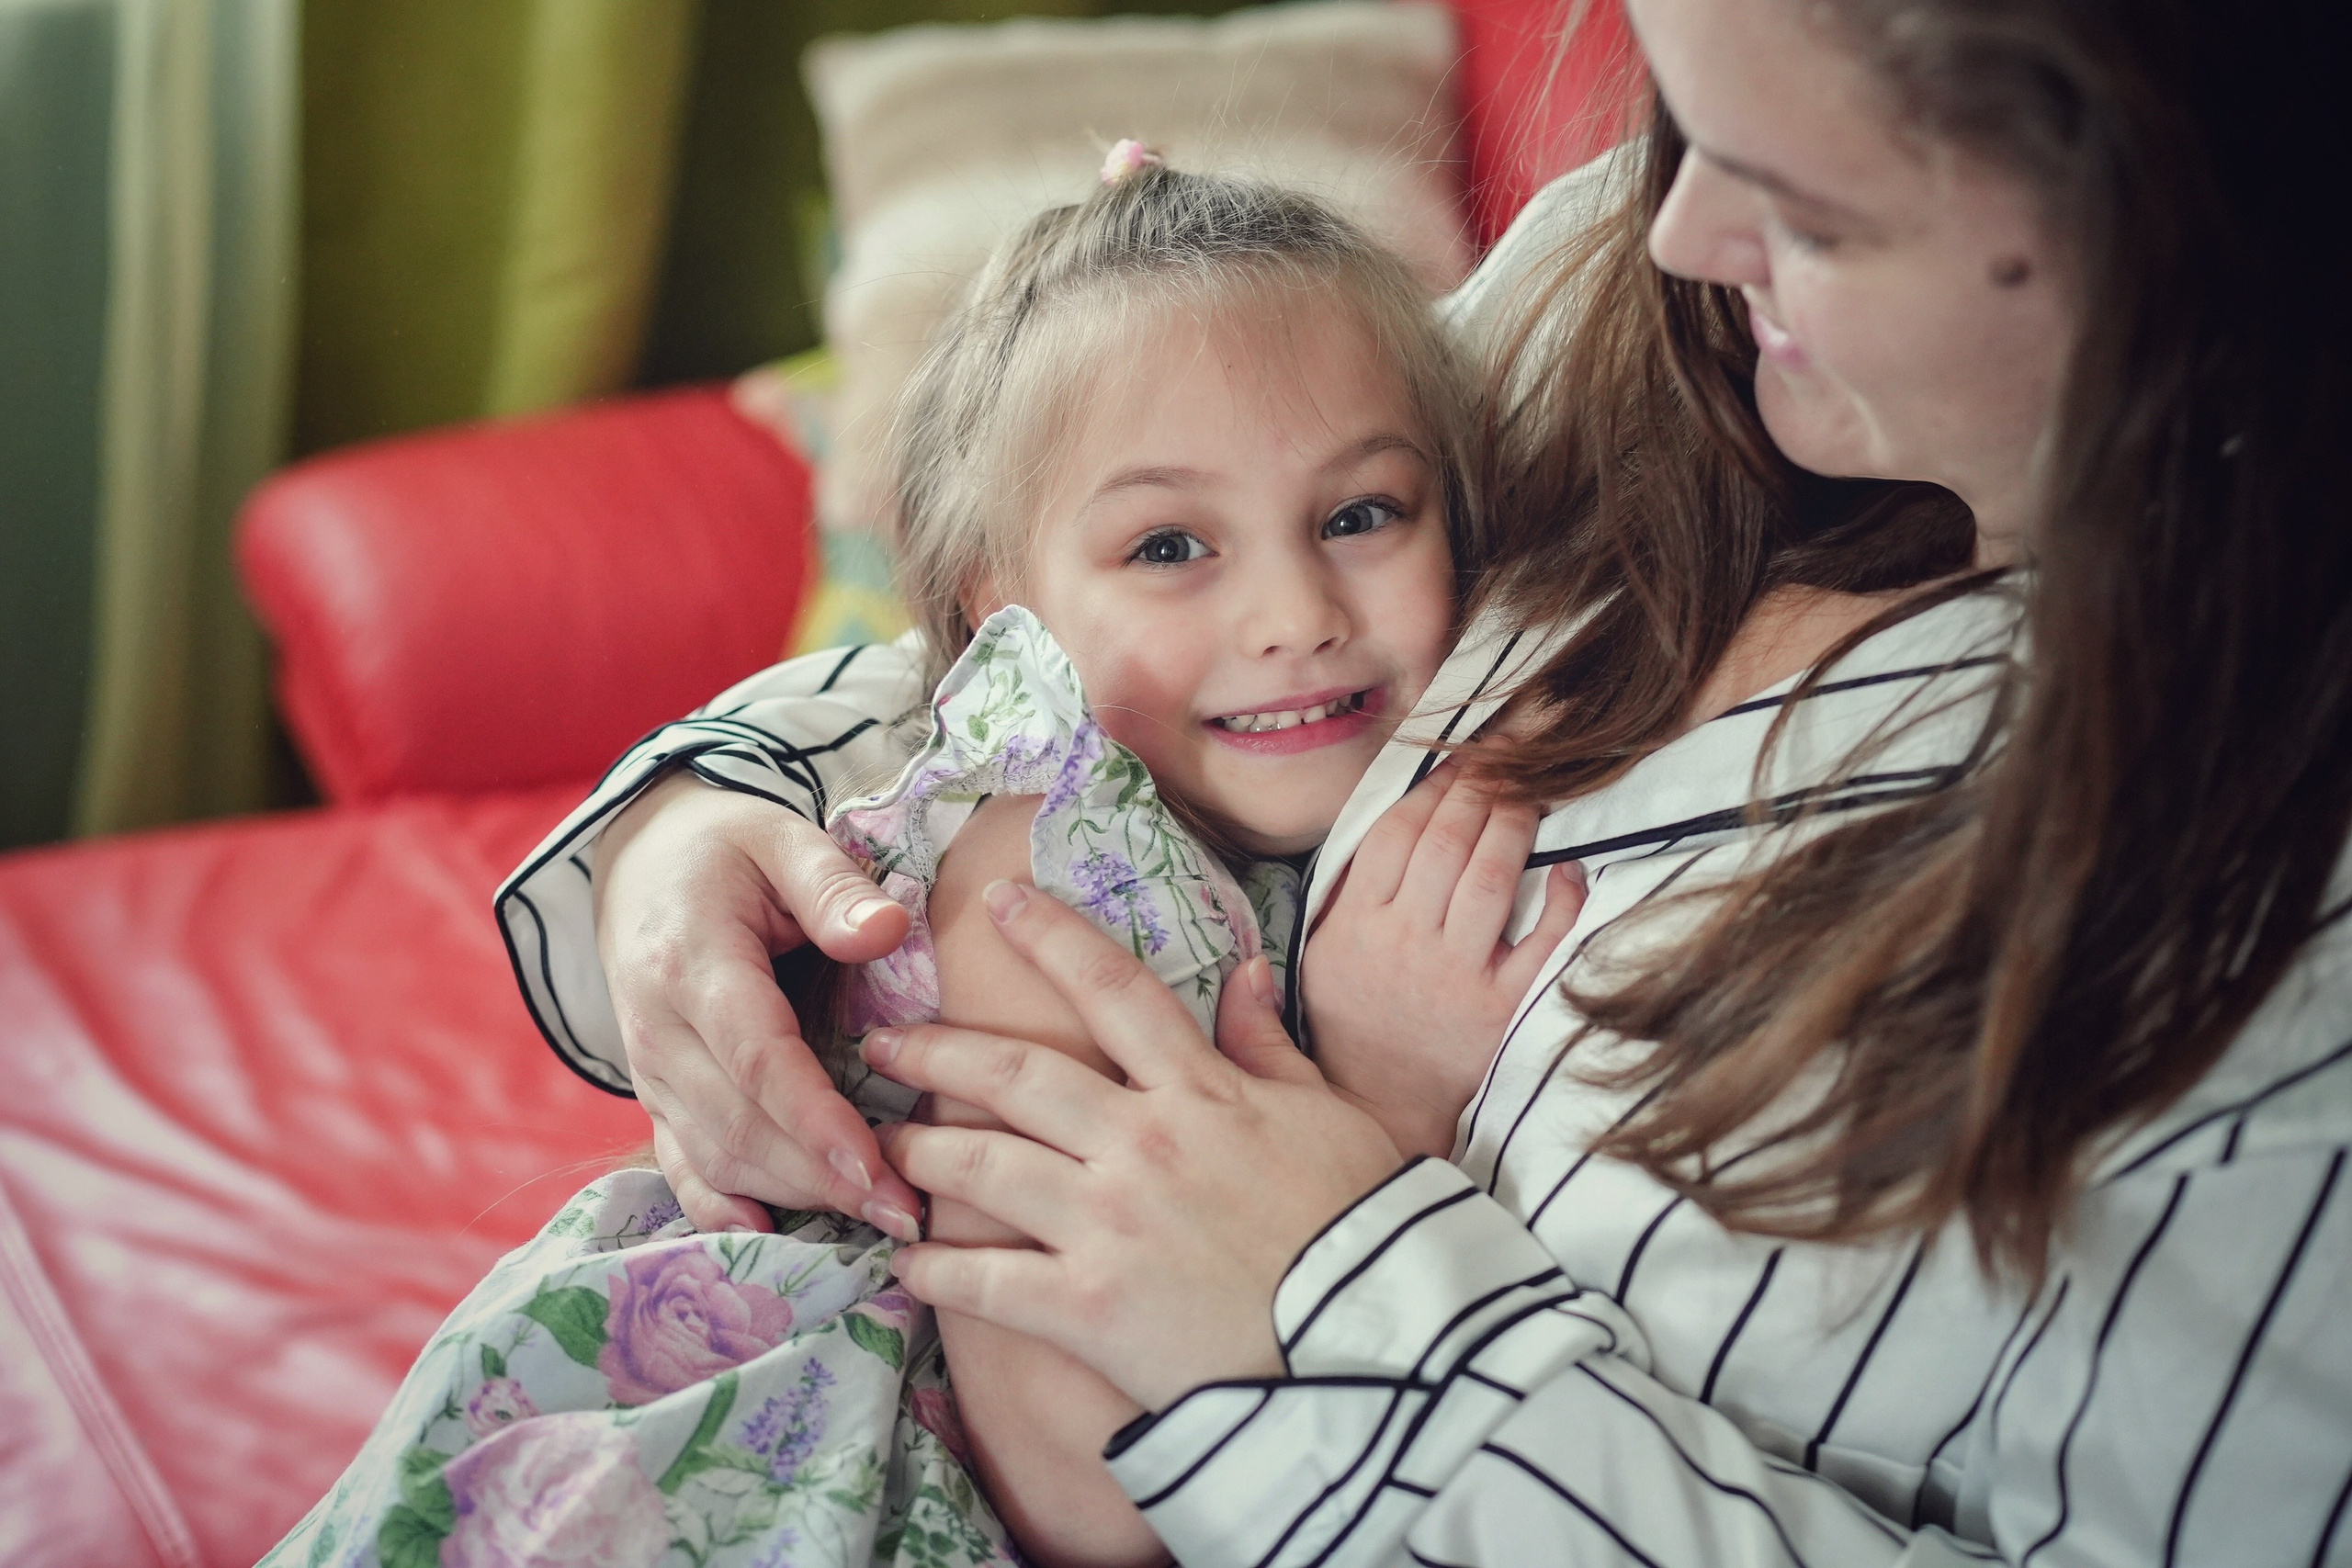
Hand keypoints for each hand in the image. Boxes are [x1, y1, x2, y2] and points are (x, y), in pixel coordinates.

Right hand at [593, 769, 923, 1236]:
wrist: (640, 863)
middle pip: (740, 1124)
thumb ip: (833, 884)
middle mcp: (659, 1028)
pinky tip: (772, 1239)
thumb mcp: (781, 837)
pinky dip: (722, 1209)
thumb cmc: (727, 849)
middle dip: (823, 1178)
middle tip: (907, 1213)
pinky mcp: (654, 1094)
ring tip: (878, 1222)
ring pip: (716, 1156)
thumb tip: (888, 930)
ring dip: (793, 1198)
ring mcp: (650, 1070)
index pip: (757, 1057)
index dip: (813, 1118)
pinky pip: (681, 1164)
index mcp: (693, 961)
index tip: (874, 1166)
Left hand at [866, 881, 1404, 1409]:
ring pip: (984, 1164)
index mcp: (1200, 1090)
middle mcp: (1139, 1142)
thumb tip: (1245, 970)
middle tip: (883, 1038)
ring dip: (922, 1149)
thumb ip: (1272, 1046)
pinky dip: (938, 1270)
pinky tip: (906, 1262)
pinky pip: (988, 1282)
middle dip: (939, 1047)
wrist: (1378, 1346)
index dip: (1051, 935)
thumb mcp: (1332, 1116)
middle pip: (1015, 1073)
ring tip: (883, 1143)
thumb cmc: (1368, 1228)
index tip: (1000, 900)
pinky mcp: (1087, 1308)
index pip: (1112, 988)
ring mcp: (1106, 1224)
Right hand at [1302, 763, 1584, 1156]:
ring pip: (1491, 880)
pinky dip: (1561, 902)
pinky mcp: (1502, 1007)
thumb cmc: (1353, 1019)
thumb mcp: (1324, 951)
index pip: (1396, 834)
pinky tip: (1569, 866)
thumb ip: (1348, 888)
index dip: (1431, 786)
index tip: (1458, 760)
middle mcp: (1407, 945)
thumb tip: (1391, 816)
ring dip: (1514, 824)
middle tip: (1505, 753)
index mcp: (1359, 926)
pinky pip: (1540, 945)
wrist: (1381, 1102)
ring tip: (1530, 789)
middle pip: (1446, 844)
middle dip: (1478, 787)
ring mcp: (1458, 977)